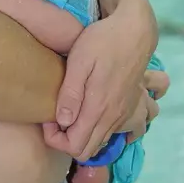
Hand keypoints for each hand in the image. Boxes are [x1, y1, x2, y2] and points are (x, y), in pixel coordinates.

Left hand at [42, 0, 158, 160]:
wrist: (135, 31)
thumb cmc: (103, 41)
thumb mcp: (79, 61)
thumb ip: (70, 94)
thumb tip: (61, 121)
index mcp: (99, 109)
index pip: (74, 148)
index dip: (55, 139)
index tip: (48, 118)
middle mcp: (115, 118)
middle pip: (87, 151)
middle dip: (66, 141)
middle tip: (57, 116)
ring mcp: (126, 114)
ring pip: (102, 144)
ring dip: (85, 137)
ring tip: (74, 115)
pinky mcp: (132, 107)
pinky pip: (121, 134)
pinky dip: (105, 133)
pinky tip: (94, 116)